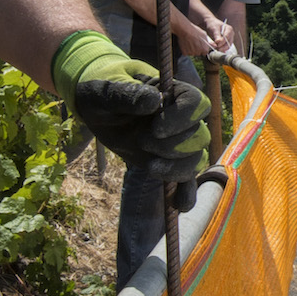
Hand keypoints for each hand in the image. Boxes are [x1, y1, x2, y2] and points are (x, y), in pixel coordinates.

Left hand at [50, 29, 203, 200]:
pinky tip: (178, 205)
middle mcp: (180, 118)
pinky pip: (185, 180)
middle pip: (200, 136)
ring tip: (150, 167)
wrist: (96, 106)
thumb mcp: (105, 90)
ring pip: (195, 159)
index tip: (156, 128)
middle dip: (174, 146)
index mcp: (172, 93)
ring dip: (177, 168)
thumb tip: (154, 101)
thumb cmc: (101, 90)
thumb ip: (127, 93)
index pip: (197, 104)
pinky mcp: (166, 161)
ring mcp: (175, 142)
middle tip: (143, 142)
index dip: (182, 118)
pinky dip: (185, 193)